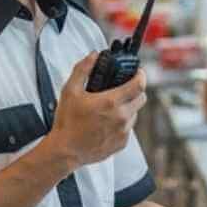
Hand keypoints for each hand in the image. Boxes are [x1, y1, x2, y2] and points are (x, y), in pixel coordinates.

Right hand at [47, 53, 145, 169]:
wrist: (65, 151)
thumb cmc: (67, 122)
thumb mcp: (70, 90)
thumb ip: (83, 69)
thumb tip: (93, 56)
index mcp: (111, 102)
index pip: (138, 85)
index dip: (141, 75)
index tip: (138, 72)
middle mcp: (121, 118)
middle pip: (141, 98)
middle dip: (136, 90)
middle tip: (125, 88)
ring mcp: (123, 132)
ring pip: (135, 114)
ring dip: (128, 107)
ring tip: (111, 107)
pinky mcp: (122, 143)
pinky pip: (128, 128)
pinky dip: (122, 123)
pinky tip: (107, 122)